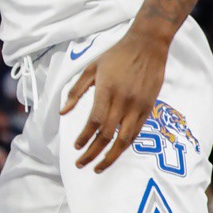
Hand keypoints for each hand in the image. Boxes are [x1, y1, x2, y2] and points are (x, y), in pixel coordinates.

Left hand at [61, 29, 167, 171]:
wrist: (147, 46)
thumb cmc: (115, 56)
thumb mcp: (90, 69)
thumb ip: (76, 92)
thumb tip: (62, 112)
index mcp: (107, 91)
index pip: (95, 122)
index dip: (85, 137)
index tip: (76, 147)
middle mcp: (124, 102)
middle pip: (108, 135)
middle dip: (93, 152)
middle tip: (81, 164)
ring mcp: (139, 106)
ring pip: (125, 139)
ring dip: (111, 156)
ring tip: (99, 167)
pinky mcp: (149, 108)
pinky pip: (137, 132)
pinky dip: (125, 144)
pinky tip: (115, 152)